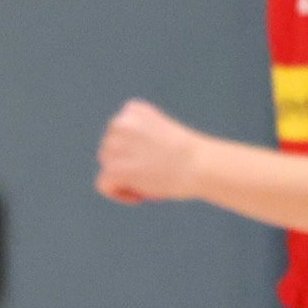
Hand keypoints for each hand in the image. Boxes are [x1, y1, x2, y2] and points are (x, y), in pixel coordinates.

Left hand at [96, 100, 210, 203]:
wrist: (202, 165)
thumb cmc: (193, 156)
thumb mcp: (164, 134)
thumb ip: (141, 140)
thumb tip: (126, 161)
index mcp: (133, 111)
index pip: (119, 133)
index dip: (134, 150)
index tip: (154, 159)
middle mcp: (120, 123)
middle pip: (110, 150)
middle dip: (129, 164)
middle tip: (157, 174)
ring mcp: (115, 146)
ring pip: (108, 167)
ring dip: (127, 178)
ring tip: (153, 182)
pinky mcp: (115, 169)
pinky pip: (105, 185)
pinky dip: (120, 194)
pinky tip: (141, 196)